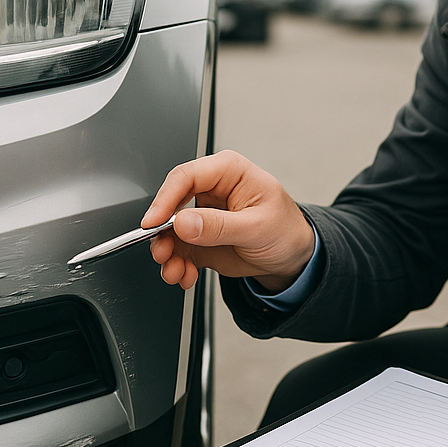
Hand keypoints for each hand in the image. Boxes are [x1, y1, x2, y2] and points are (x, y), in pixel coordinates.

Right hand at [141, 150, 315, 291]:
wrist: (293, 257)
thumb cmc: (285, 229)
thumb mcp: (257, 227)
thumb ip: (219, 226)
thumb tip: (184, 223)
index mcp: (228, 171)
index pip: (186, 177)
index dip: (165, 199)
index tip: (154, 222)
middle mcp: (210, 189)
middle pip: (171, 203)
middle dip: (162, 232)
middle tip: (162, 252)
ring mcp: (202, 215)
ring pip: (169, 230)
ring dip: (167, 253)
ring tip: (176, 271)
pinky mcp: (198, 238)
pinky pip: (177, 250)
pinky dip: (176, 265)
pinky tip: (185, 275)